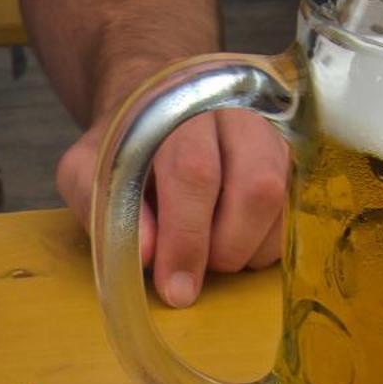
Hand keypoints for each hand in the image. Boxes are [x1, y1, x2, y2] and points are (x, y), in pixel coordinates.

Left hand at [57, 107, 286, 307]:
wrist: (157, 94)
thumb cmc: (122, 143)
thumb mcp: (86, 169)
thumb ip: (104, 208)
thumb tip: (148, 255)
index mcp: (175, 108)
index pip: (194, 174)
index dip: (186, 239)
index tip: (176, 288)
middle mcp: (235, 110)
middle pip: (255, 187)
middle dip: (225, 249)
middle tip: (194, 273)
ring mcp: (272, 128)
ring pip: (282, 201)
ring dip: (250, 248)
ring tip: (212, 254)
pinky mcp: (292, 152)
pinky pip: (296, 209)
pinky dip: (267, 242)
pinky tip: (235, 240)